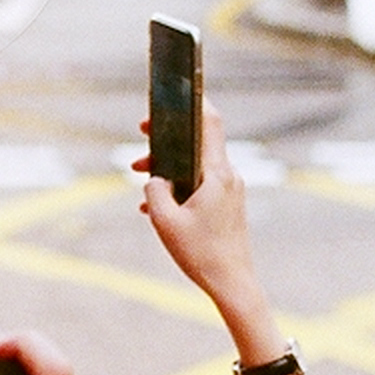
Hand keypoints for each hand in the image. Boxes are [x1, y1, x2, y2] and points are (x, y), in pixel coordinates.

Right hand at [132, 103, 264, 321]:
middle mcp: (227, 176)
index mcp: (216, 173)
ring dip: (168, 167)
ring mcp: (229, 191)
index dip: (192, 102)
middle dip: (166, 139)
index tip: (174, 91)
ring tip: (141, 177)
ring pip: (195, 165)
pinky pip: (199, 184)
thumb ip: (154, 190)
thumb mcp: (165, 221)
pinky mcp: (227, 204)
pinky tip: (157, 205)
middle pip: (197, 142)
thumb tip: (153, 177)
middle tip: (142, 136)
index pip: (209, 123)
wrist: (233, 284)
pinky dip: (178, 186)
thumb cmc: (201, 254)